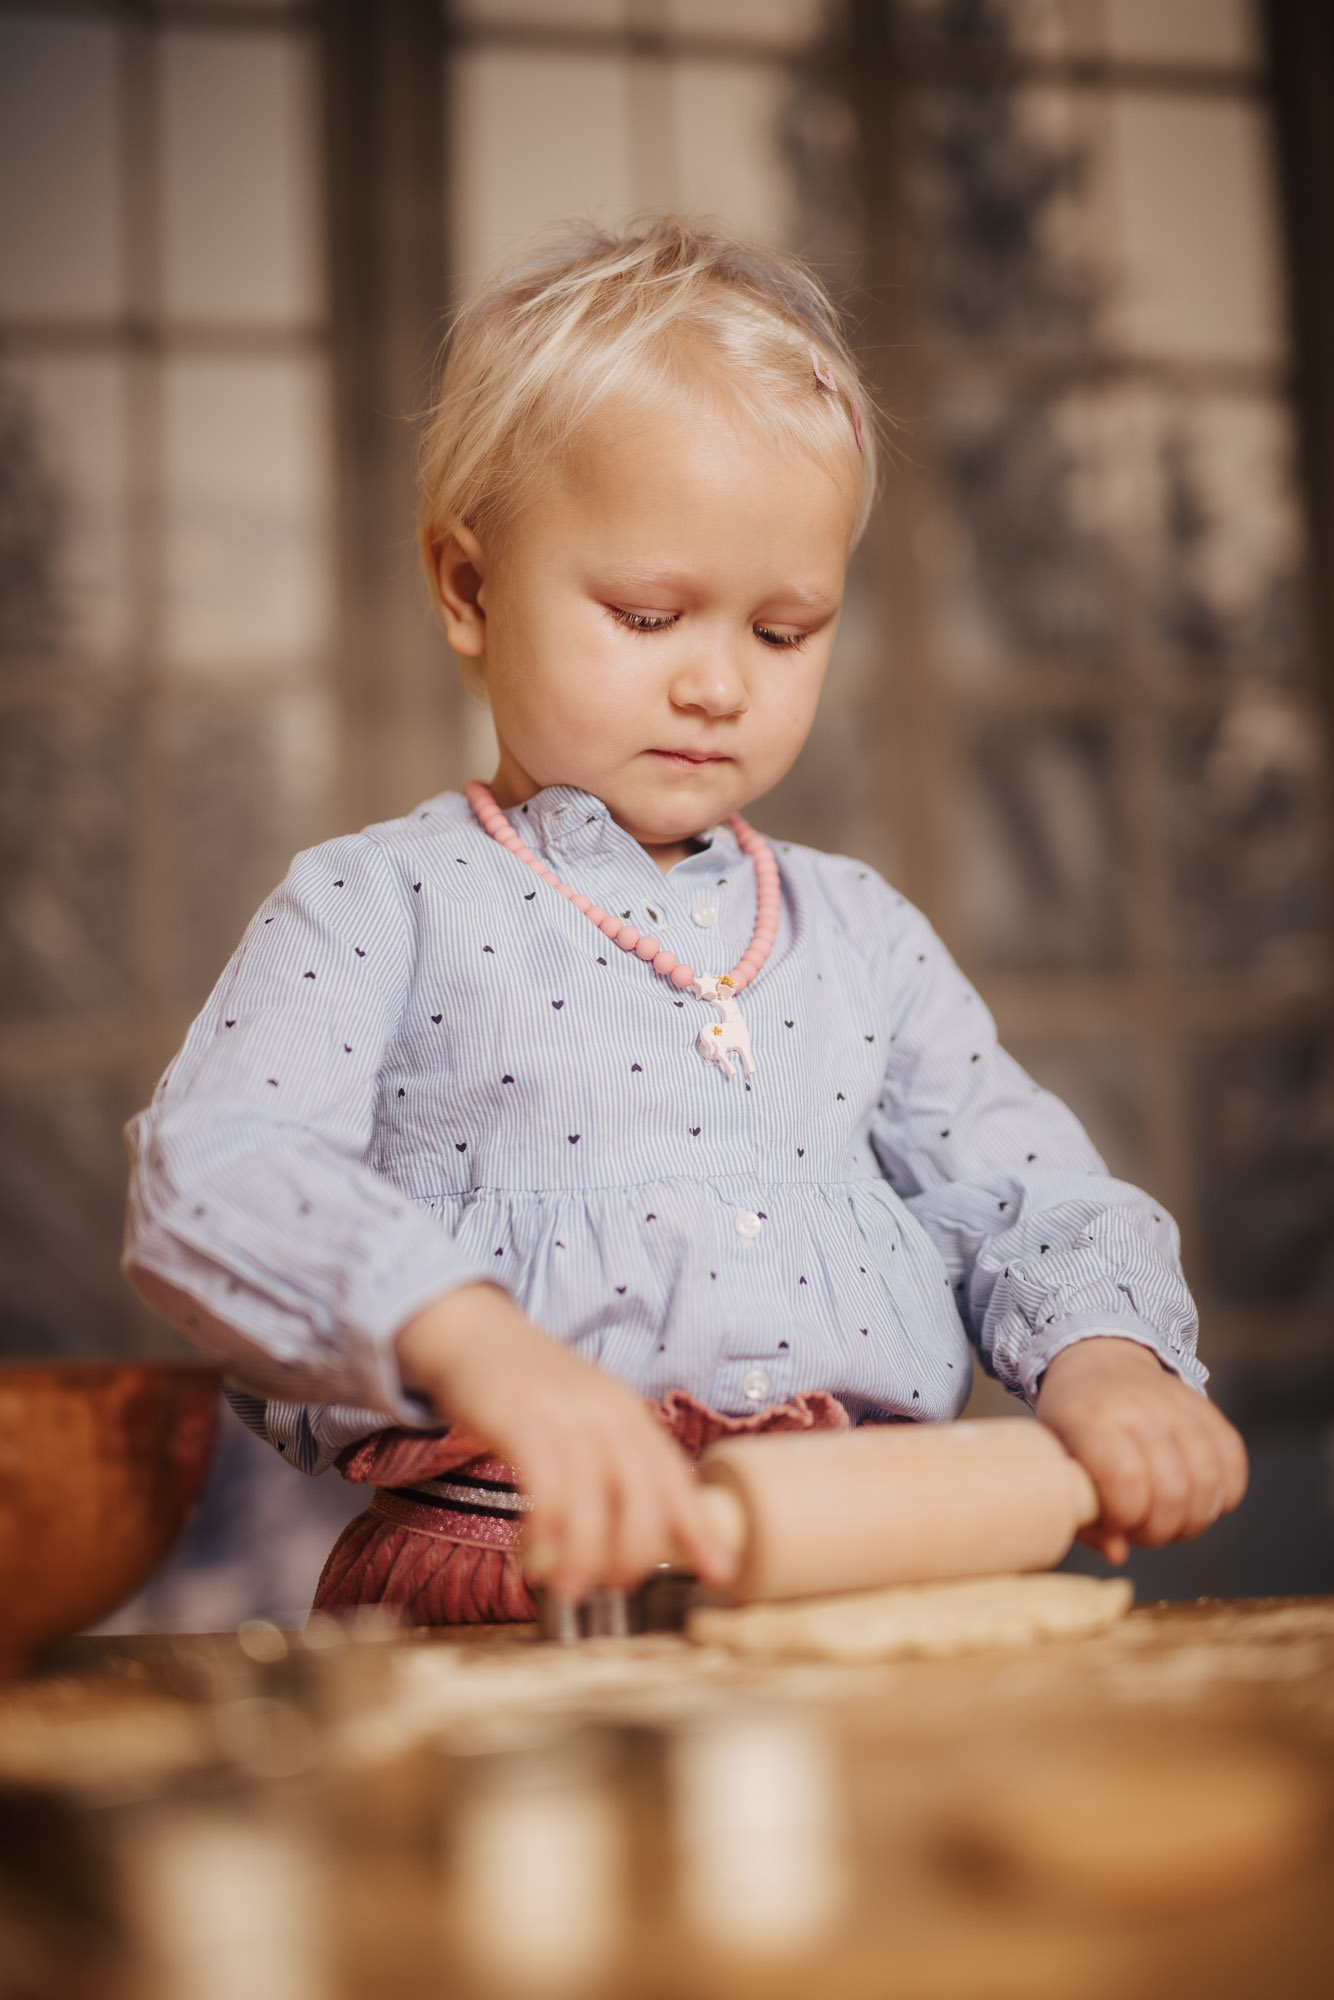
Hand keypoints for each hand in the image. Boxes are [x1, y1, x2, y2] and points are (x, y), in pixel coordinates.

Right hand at [395, 1284, 735, 1601]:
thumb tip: (641, 1532)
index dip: (699, 1526)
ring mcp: (561, 1411)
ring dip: (587, 1549)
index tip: (720, 1572)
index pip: (675, 1474)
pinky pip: (543, 1477)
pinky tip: (537, 1550)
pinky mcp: (516, 1417)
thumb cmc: (532, 1387)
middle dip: (638, 1547)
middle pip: (642, 1487)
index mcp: (628, 1412)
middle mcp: (604, 1410)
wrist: (474, 1332)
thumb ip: (614, 1461)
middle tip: (621, 1586)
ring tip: (574, 1589)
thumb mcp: (587, 1414)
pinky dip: (547, 1520)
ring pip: (592, 1491)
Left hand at [1035, 1336, 1247, 1564]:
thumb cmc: (1070, 1421)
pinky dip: (1222, 1496)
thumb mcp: (1055, 1459)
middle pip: (1172, 1492)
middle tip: (1140, 1529)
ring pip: (1209, 1483)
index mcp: (1090, 1419)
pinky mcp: (1208, 1409)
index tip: (1114, 1522)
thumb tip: (1118, 1554)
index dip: (1126, 1518)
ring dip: (1192, 1520)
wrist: (1099, 1359)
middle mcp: (1138, 1408)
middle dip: (1158, 1530)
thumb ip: (1078, 1510)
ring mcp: (1178, 1405)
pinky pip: (1234, 1464)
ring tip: (1167, 1520)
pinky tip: (1196, 1500)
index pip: (1126, 1480)